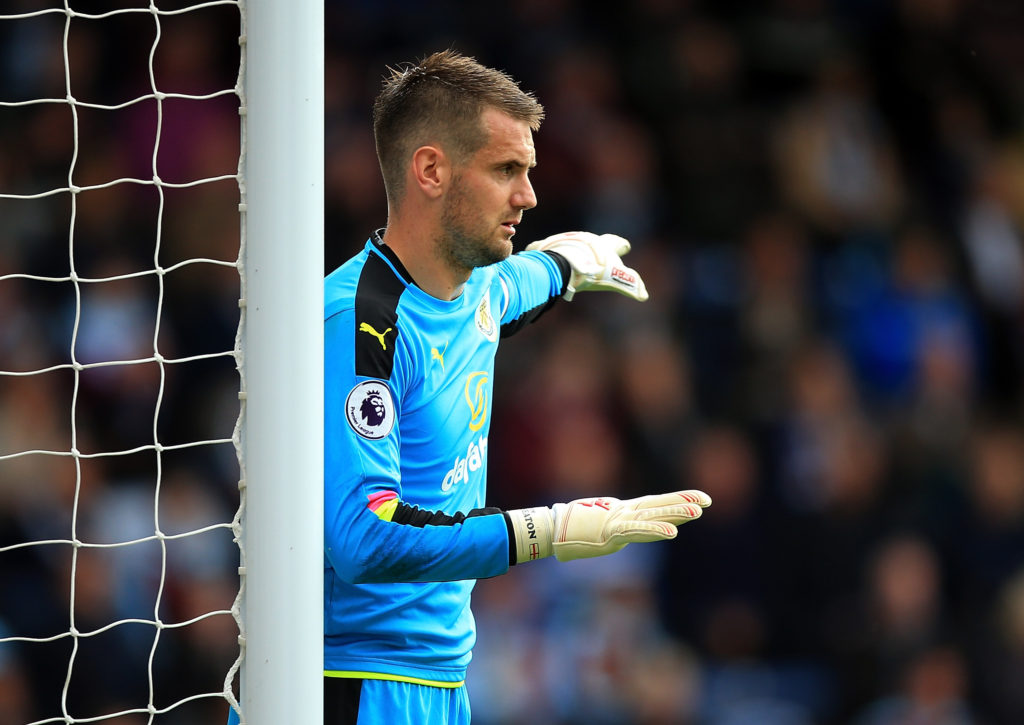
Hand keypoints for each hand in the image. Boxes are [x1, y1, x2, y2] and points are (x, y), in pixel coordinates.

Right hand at [507, 490, 710, 563]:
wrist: (551, 530)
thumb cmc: (572, 530)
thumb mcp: (599, 527)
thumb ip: (615, 529)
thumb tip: (622, 534)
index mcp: (623, 510)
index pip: (656, 503)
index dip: (677, 499)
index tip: (700, 499)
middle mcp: (624, 511)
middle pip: (659, 505)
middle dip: (683, 503)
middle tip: (707, 501)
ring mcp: (619, 520)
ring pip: (653, 515)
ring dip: (675, 513)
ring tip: (697, 512)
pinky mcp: (613, 531)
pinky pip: (638, 530)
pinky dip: (655, 530)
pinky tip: (672, 532)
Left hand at [526, 231, 648, 301]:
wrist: (566, 263)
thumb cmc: (595, 269)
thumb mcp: (619, 279)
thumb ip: (632, 286)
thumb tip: (643, 296)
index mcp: (604, 246)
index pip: (615, 244)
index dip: (620, 246)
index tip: (624, 247)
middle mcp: (585, 240)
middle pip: (591, 243)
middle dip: (593, 249)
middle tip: (593, 256)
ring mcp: (565, 242)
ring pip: (567, 245)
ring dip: (568, 253)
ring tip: (566, 263)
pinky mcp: (546, 247)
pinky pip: (543, 249)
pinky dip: (542, 254)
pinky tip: (539, 259)